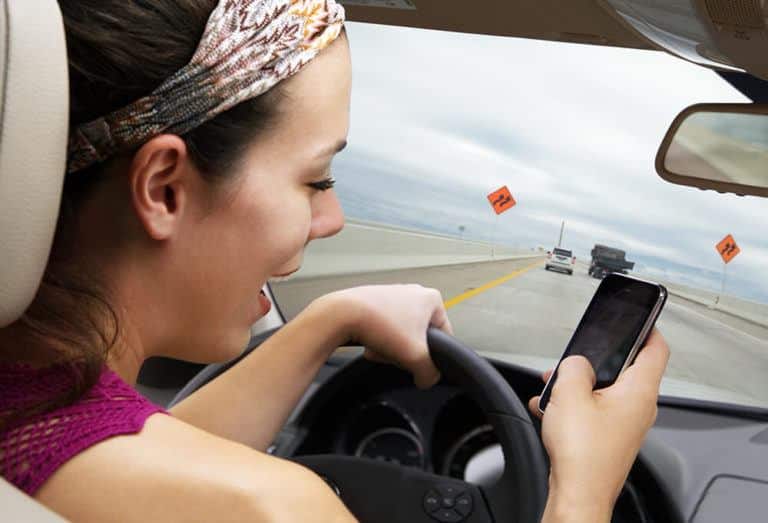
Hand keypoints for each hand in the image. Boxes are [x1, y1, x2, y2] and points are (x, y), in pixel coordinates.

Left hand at [317, 284, 451, 388]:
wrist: (341, 315)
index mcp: (431, 298)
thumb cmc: (378, 324)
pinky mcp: (374, 301)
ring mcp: (393, 295)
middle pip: (419, 337)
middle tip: (395, 355)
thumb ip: (430, 373)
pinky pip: (384, 329)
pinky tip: (369, 345)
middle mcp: (413, 292)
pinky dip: (378, 340)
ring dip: (390, 348)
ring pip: (400, 335)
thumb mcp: (415, 357)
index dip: (431, 355)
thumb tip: (428, 379)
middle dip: (406, 351)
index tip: (417, 361)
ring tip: (379, 350)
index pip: (444, 336)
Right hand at [529, 330, 669, 521]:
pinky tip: (551, 411)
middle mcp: (638, 408)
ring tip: (555, 389)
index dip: (648, 328)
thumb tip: (576, 362)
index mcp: (639, 392)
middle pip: (625, 369)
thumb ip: (574, 367)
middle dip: (597, 361)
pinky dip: (574, 406)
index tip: (638, 318)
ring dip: (579, 385)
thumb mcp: (570, 394)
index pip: (657, 348)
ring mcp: (624, 424)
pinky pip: (593, 411)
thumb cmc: (584, 455)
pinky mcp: (609, 438)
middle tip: (577, 358)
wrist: (578, 495)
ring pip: (604, 391)